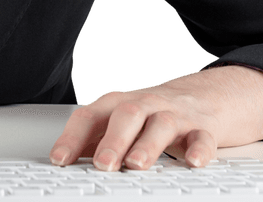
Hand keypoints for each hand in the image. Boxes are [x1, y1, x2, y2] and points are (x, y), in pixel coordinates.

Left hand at [48, 66, 262, 170]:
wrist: (201, 96)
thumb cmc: (150, 115)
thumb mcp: (119, 123)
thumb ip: (94, 141)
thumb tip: (65, 164)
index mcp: (117, 105)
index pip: (90, 116)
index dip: (72, 137)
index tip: (59, 160)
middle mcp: (144, 105)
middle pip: (126, 115)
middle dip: (113, 141)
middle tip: (102, 165)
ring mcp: (174, 115)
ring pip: (161, 124)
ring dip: (148, 145)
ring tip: (137, 165)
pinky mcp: (202, 128)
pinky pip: (202, 137)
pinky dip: (200, 149)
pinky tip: (194, 162)